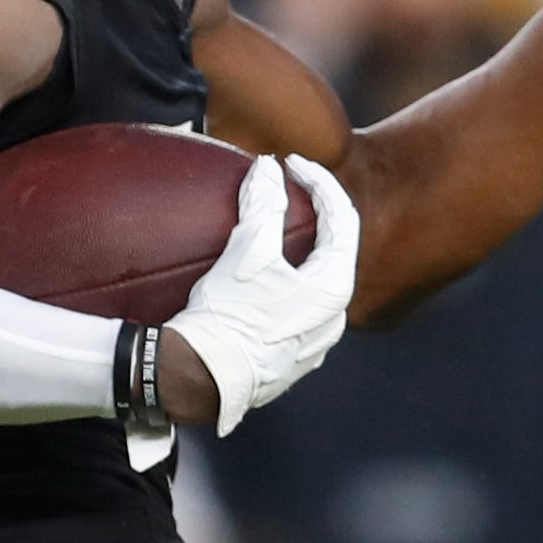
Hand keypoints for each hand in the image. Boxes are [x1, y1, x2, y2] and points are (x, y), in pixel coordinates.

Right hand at [158, 156, 357, 454]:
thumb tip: (268, 169)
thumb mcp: (247, 252)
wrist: (200, 379)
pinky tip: (262, 278)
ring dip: (299, 252)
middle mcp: (334, 321)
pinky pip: (297, 311)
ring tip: (273, 231)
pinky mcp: (290, 361)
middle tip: (287, 192)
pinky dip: (286, 284)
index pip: (342, 218)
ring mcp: (314, 346)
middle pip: (333, 252)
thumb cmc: (229, 315)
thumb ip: (263, 204)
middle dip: (313, 216)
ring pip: (316, 284)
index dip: (318, 181)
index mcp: (334, 289)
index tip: (291, 164)